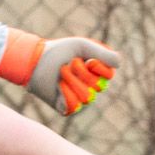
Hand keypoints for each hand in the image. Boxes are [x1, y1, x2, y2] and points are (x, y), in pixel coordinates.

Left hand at [0, 29, 119, 114]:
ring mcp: (81, 98)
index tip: (87, 59)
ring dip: (71, 81)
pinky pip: (74, 105)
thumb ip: (103, 54)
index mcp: (98, 72)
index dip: (99, 67)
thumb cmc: (60, 51)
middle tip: (69, 63)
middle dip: (81, 72)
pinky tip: (57, 86)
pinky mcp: (68, 108)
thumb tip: (118, 64)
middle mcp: (92, 86)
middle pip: (98, 86)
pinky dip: (65, 92)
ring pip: (87, 97)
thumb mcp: (83, 46)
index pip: (109, 75)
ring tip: (61, 72)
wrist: (36, 60)